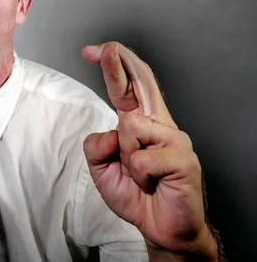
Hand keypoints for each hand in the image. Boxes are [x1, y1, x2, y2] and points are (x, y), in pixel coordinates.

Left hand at [81, 42, 216, 257]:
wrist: (160, 227)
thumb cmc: (135, 194)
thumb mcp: (102, 169)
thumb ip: (96, 146)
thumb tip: (110, 131)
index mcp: (140, 122)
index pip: (128, 86)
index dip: (113, 65)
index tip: (93, 50)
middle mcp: (159, 123)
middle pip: (141, 82)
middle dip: (119, 64)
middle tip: (104, 49)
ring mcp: (174, 138)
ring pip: (129, 126)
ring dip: (126, 157)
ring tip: (141, 175)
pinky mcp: (183, 158)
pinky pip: (142, 157)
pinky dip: (139, 174)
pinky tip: (153, 183)